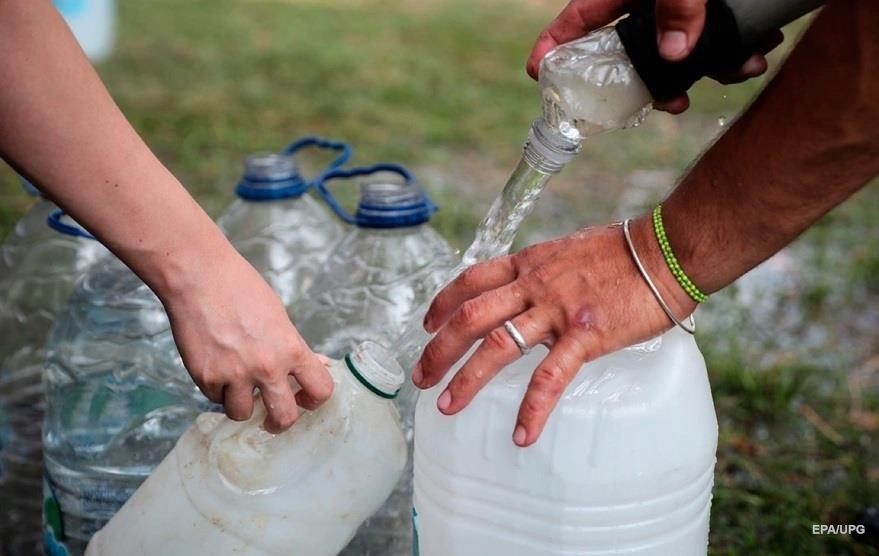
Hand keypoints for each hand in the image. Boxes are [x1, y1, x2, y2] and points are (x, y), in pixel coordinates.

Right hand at [162, 252, 333, 432]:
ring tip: (237, 385)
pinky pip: (215, 398)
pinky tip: (216, 365)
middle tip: (273, 419)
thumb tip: (317, 365)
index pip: (320, 390)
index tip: (304, 399)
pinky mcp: (205, 377)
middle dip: (280, 423)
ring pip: (242, 414)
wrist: (199, 277)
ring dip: (241, 404)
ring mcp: (234, 375)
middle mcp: (266, 367)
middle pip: (284, 418)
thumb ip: (295, 347)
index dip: (314, 400)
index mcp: (291, 349)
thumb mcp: (279, 316)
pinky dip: (217, 388)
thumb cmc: (241, 289)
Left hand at [413, 219, 694, 446]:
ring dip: (467, 378)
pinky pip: (550, 376)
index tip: (427, 324)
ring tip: (447, 406)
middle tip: (421, 377)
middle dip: (439, 348)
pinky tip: (522, 435)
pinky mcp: (585, 335)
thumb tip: (532, 293)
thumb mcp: (569, 252)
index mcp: (529, 264)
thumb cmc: (624, 253)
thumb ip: (545, 273)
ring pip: (498, 345)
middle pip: (471, 316)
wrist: (666, 251)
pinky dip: (533, 407)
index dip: (443, 302)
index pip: (472, 279)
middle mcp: (534, 284)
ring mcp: (556, 310)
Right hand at [526, 0, 782, 113]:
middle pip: (629, 54)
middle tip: (675, 101)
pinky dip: (736, 48)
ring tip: (742, 67)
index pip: (572, 26)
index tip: (541, 79)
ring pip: (678, 52)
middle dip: (656, 83)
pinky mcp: (704, 10)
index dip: (551, 53)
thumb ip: (676, 8)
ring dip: (710, 67)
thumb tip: (674, 56)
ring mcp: (673, 10)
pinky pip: (712, 38)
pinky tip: (758, 47)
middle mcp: (642, 4)